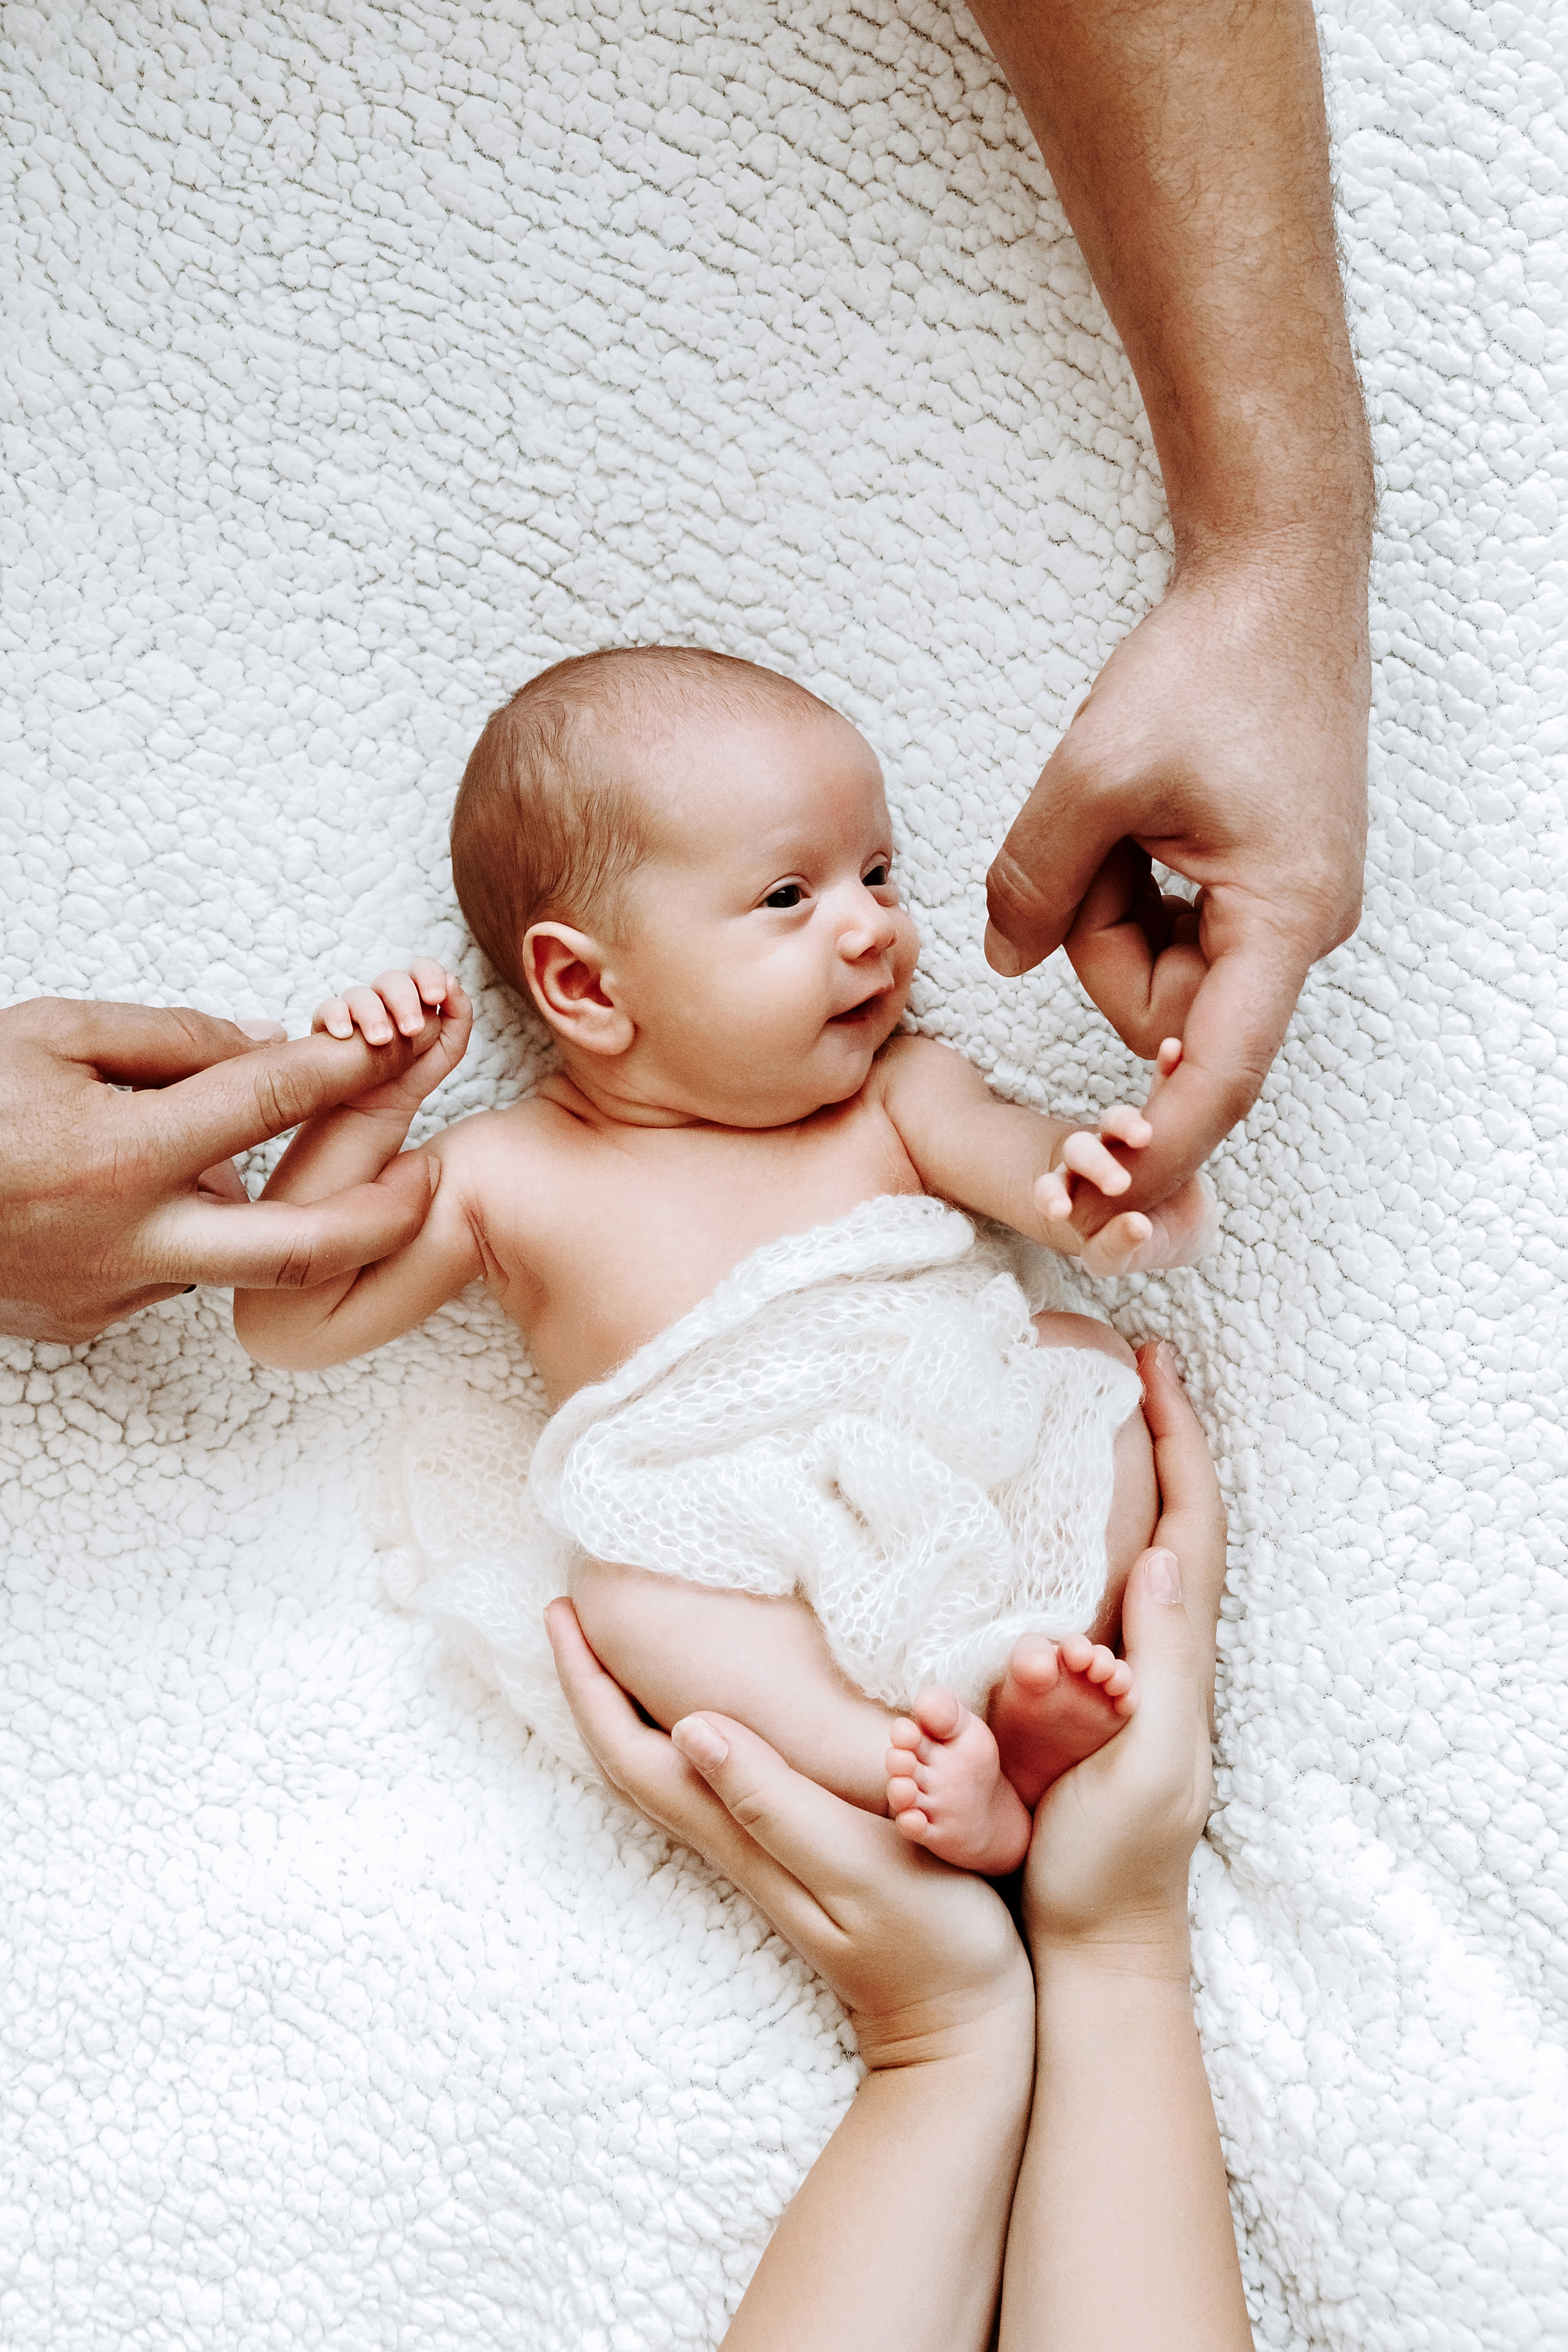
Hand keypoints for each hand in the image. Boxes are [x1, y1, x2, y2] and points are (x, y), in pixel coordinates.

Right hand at [0, 997, 448, 1342]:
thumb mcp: (52, 1034)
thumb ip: (171, 1038)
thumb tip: (270, 1046)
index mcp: (118, 1154)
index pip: (268, 1103)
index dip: (343, 1069)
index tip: (391, 1047)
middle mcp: (128, 1237)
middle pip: (300, 1247)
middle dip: (385, 1217)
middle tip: (433, 1181)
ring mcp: (110, 1292)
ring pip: (232, 1263)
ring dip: (269, 1221)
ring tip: (292, 1173)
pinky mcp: (90, 1323)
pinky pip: (168, 1275)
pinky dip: (184, 1236)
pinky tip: (162, 1201)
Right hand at [312, 962, 471, 1118]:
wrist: (381, 1107)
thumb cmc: (415, 1072)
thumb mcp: (449, 1048)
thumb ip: (460, 1015)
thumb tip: (453, 980)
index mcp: (415, 997)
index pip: (421, 970)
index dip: (429, 975)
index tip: (435, 997)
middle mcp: (384, 998)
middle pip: (392, 980)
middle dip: (405, 1001)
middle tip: (412, 1030)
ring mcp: (355, 1009)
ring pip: (360, 994)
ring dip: (373, 1014)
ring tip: (382, 1041)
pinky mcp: (329, 1025)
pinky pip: (329, 1009)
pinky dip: (337, 1018)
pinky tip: (345, 1035)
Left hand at [545, 1599, 1031, 2058]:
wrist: (961, 2020)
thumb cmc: (925, 1938)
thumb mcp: (854, 1861)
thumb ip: (775, 1800)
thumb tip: (689, 1726)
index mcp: (736, 1833)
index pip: (631, 1752)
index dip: (588, 1682)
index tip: (562, 1611)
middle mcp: (731, 1839)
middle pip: (630, 1758)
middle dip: (591, 1684)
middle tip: (569, 1610)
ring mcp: (758, 1848)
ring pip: (662, 1767)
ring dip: (627, 1704)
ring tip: (614, 1643)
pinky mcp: (790, 1850)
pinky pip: (705, 1776)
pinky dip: (678, 1726)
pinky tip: (699, 1704)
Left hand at [985, 554, 1368, 1217]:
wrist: (1276, 585)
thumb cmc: (1210, 666)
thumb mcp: (1093, 774)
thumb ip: (1036, 882)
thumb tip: (1007, 959)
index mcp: (1284, 916)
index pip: (1220, 1074)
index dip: (1161, 1146)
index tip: (1106, 1195)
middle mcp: (1298, 929)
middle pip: (1164, 1014)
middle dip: (1102, 943)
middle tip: (1102, 837)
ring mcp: (1282, 910)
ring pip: (1158, 973)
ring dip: (1113, 907)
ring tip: (1126, 809)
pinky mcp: (1257, 886)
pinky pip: (1172, 931)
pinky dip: (1133, 888)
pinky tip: (1142, 818)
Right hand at [1022, 1339, 1227, 1956]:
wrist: (1095, 1943)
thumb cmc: (1118, 1865)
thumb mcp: (1149, 1768)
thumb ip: (1160, 1669)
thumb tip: (1157, 1559)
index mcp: (1176, 1661)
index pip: (1189, 1526)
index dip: (1179, 1443)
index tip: (1152, 1369)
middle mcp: (1157, 1655)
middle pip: (1175, 1522)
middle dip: (1161, 1439)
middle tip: (1129, 1368)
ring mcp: (1124, 1675)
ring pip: (1136, 1552)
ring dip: (1127, 1479)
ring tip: (1091, 1418)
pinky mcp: (1086, 1698)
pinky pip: (1091, 1595)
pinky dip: (1084, 1538)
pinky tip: (1044, 1521)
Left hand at [1032, 1040, 1218, 1274]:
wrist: (1182, 1221)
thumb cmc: (1145, 1243)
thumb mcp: (1126, 1256)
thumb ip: (1121, 1250)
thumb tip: (1137, 1227)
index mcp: (1075, 1195)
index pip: (1054, 1190)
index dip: (1051, 1196)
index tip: (1059, 1210)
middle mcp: (1094, 1161)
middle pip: (1081, 1152)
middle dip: (1095, 1166)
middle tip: (1118, 1184)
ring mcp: (1125, 1138)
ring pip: (1115, 1122)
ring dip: (1125, 1124)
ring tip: (1144, 1135)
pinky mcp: (1162, 1117)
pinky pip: (1161, 1089)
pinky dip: (1166, 1071)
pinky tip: (1173, 1051)